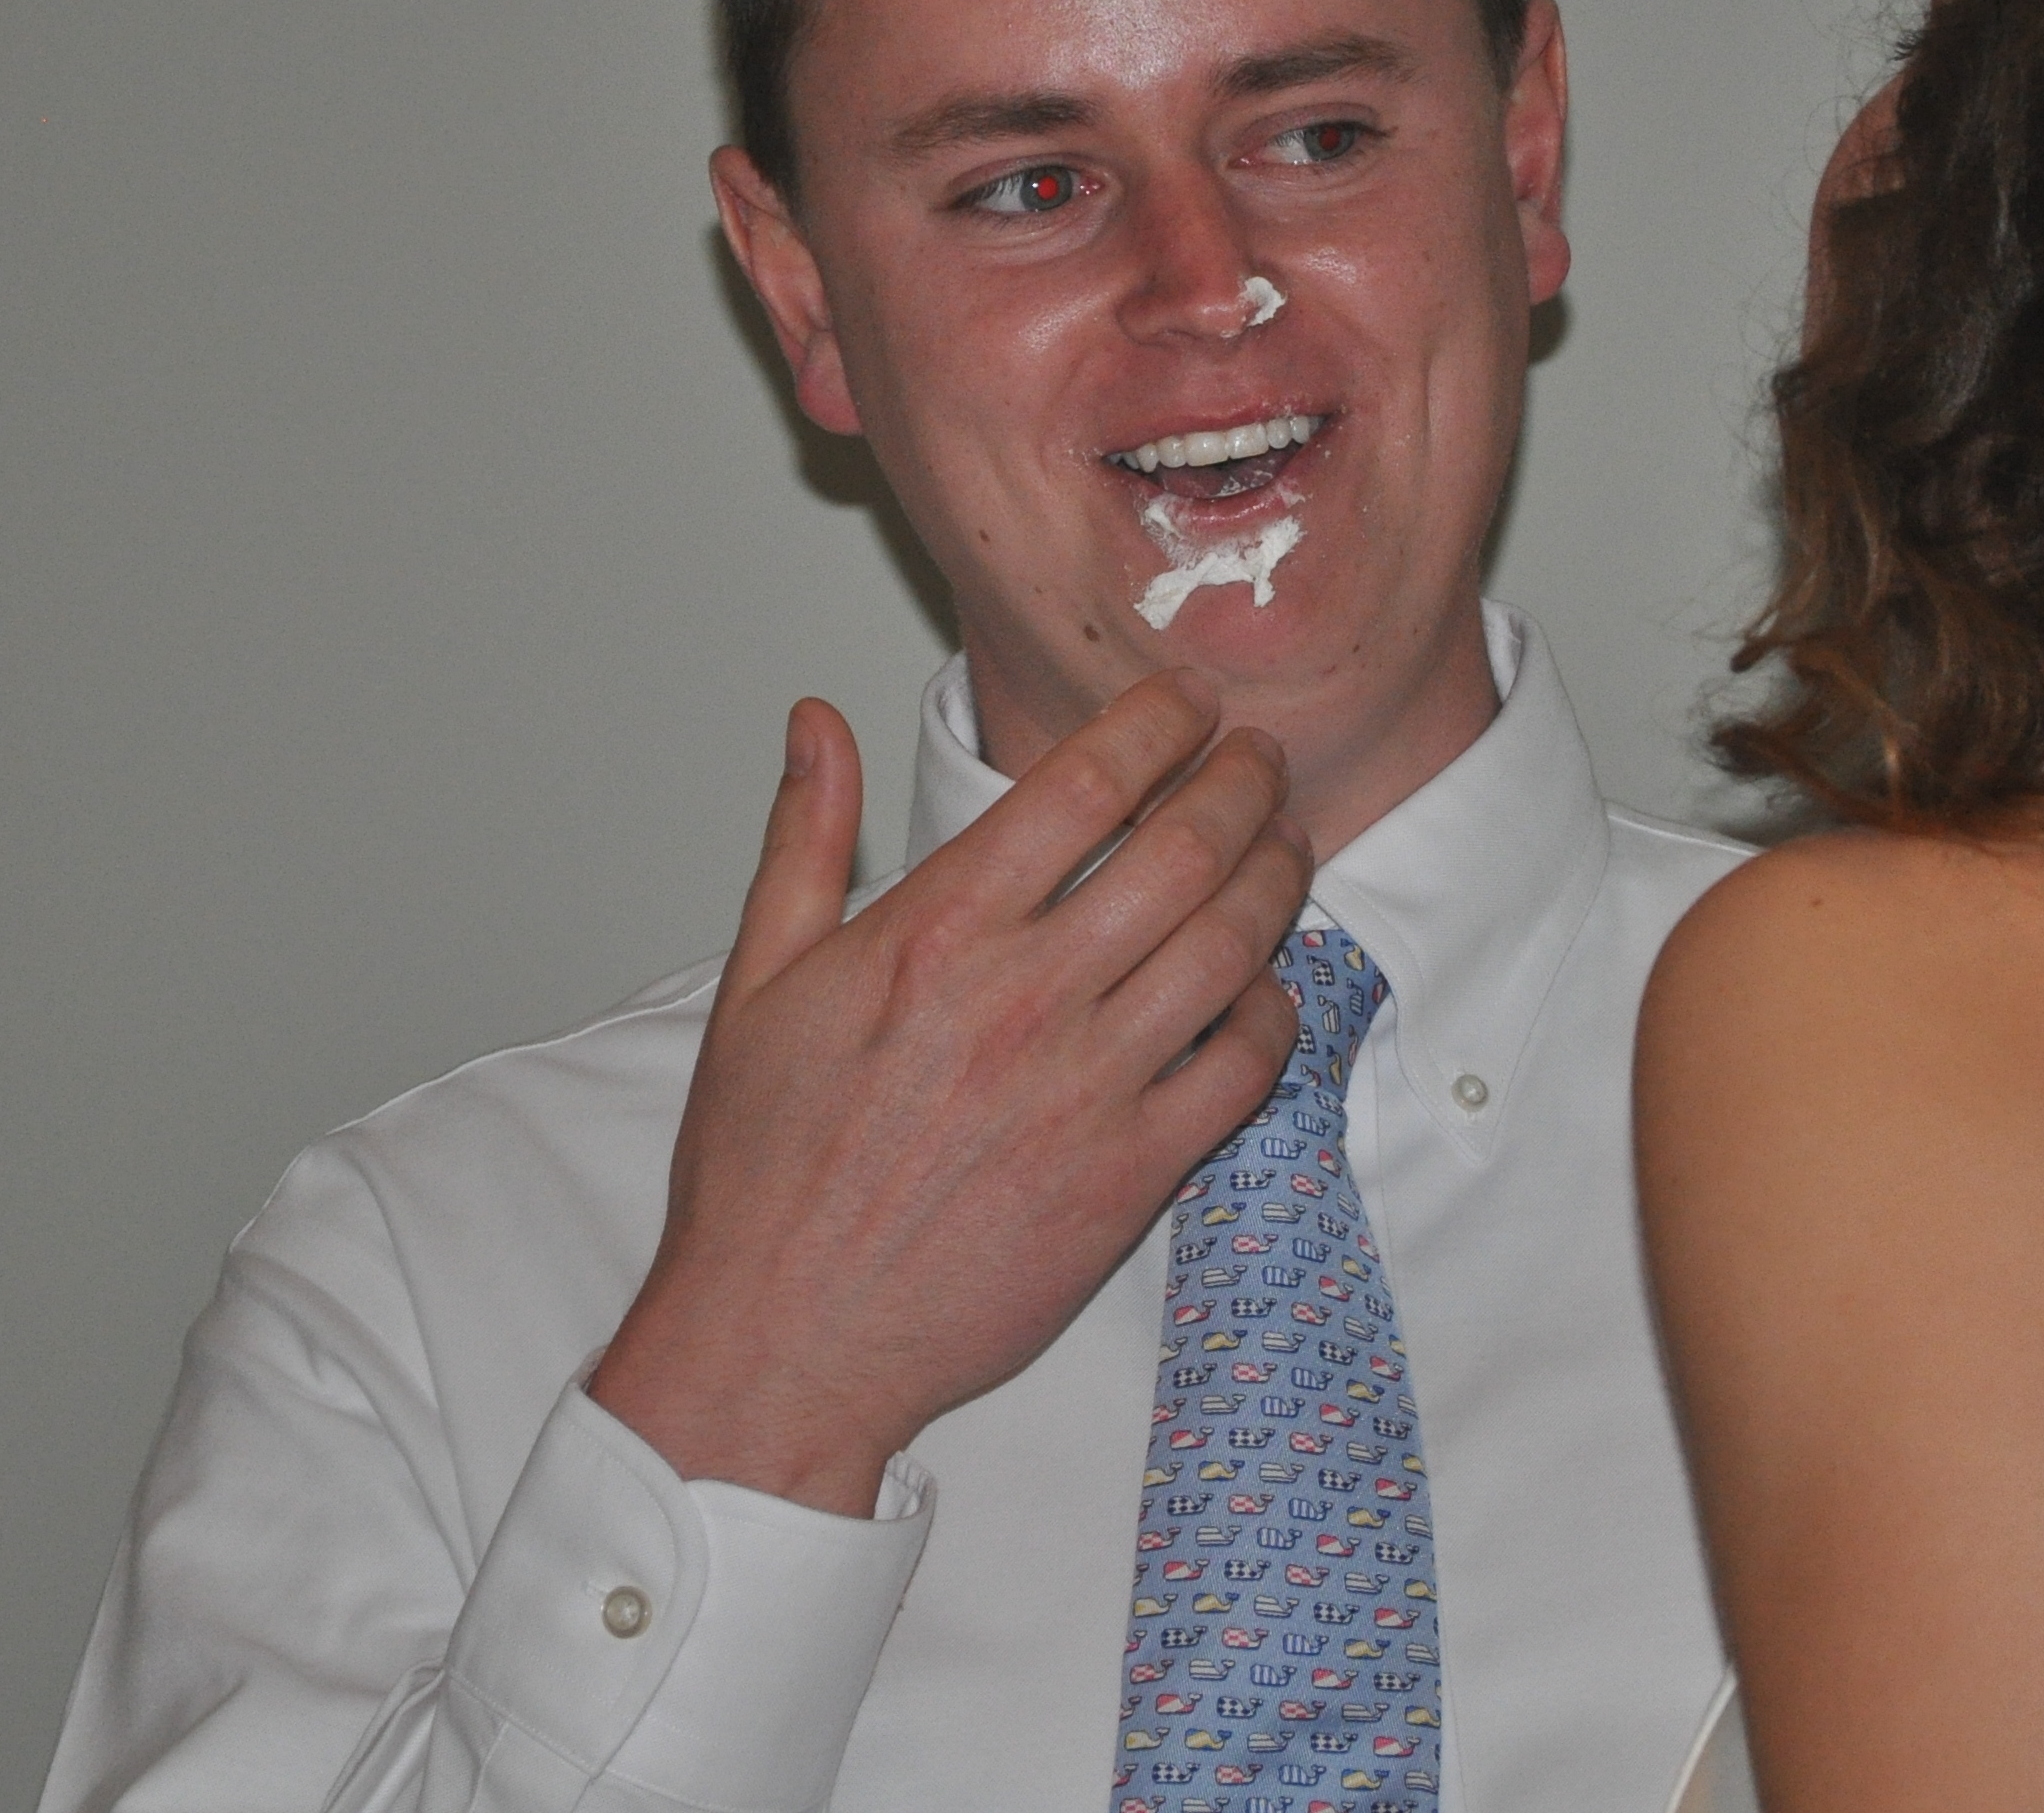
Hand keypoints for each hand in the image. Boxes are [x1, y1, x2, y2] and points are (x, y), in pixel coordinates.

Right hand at [585, 671, 1310, 1512]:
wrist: (785, 1338)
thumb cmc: (764, 1174)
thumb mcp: (757, 982)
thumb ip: (802, 838)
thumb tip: (817, 724)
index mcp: (936, 933)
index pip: (1084, 783)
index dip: (1159, 723)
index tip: (1189, 704)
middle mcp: (1026, 997)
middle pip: (1184, 849)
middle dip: (1242, 783)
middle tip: (1263, 760)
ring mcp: (1090, 1088)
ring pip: (1232, 946)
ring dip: (1278, 877)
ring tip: (1286, 844)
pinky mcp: (1132, 1175)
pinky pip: (1244, 1069)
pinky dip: (1273, 1014)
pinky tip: (1264, 990)